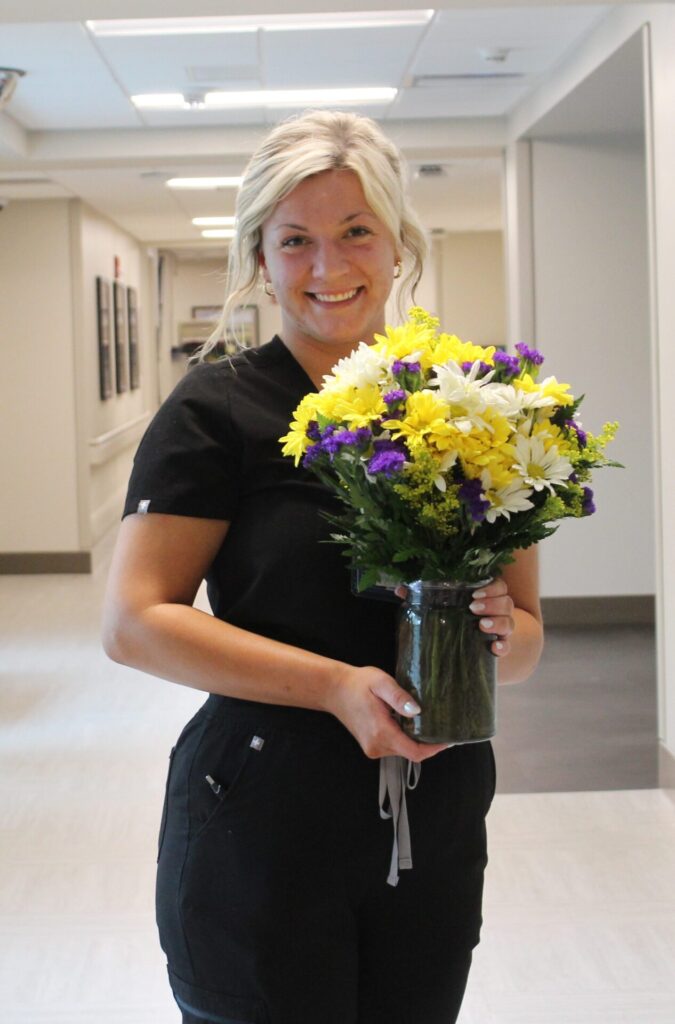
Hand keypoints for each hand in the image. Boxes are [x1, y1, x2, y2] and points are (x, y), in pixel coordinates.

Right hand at [326, 664, 448, 762]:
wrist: (334, 689)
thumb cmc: (357, 683)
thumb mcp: (381, 682)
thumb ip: (399, 697)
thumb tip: (417, 711)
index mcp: (381, 732)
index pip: (415, 752)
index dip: (435, 748)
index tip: (449, 739)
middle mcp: (377, 746)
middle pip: (411, 752)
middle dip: (427, 742)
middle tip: (441, 724)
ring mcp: (373, 748)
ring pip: (403, 751)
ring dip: (415, 739)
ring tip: (423, 720)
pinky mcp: (371, 746)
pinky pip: (394, 747)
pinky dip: (404, 738)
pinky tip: (406, 722)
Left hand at [394, 578, 514, 658]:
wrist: (461, 648)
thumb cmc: (451, 618)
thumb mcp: (437, 606)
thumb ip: (421, 596)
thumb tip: (400, 589)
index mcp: (485, 596)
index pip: (498, 585)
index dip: (490, 588)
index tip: (474, 594)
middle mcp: (496, 611)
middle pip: (506, 602)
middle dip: (492, 603)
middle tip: (473, 608)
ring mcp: (500, 630)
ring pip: (509, 622)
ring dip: (498, 622)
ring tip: (481, 625)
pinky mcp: (499, 647)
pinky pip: (507, 646)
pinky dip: (503, 647)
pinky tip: (494, 648)